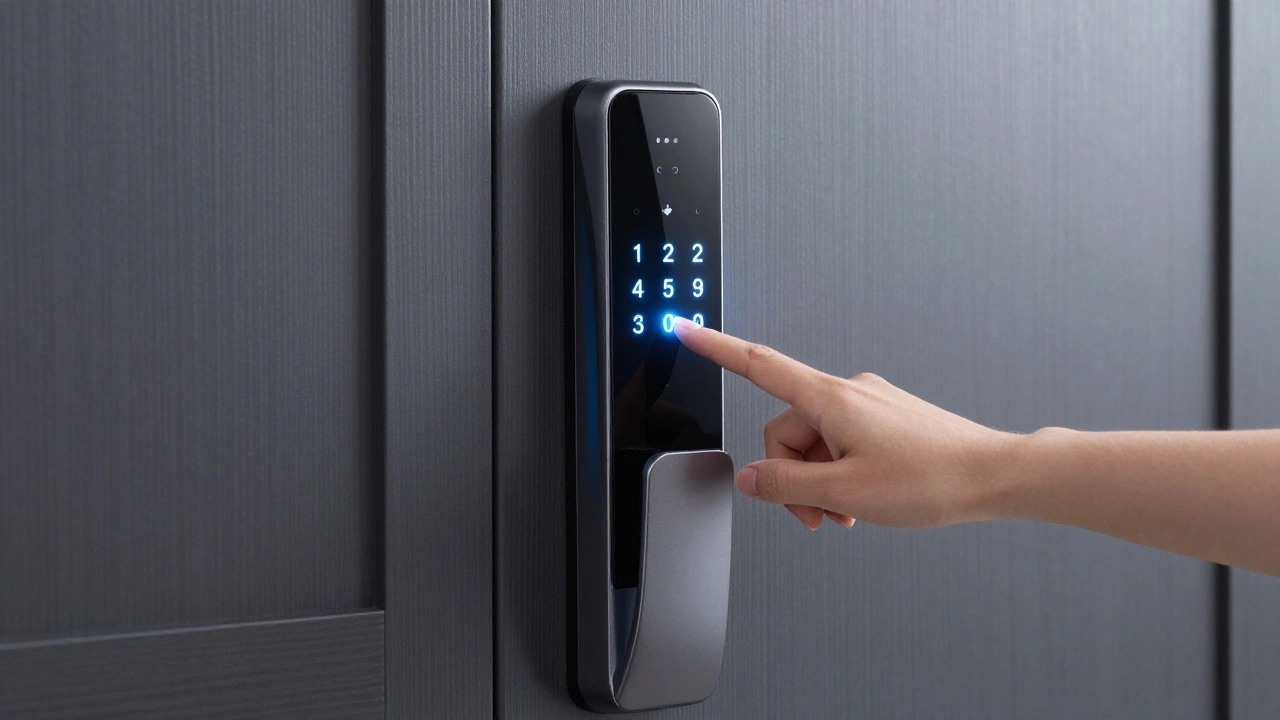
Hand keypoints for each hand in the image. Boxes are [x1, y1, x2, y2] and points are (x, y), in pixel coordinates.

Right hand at [673, 317, 1013, 529]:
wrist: (993, 475)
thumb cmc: (933, 478)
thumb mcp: (845, 493)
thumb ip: (787, 486)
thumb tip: (751, 478)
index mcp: (831, 399)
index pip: (758, 365)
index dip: (716, 348)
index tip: (685, 330)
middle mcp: (848, 392)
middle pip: (787, 430)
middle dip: (792, 477)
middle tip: (818, 516)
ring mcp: (869, 404)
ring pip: (816, 444)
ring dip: (821, 482)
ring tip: (848, 514)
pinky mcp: (886, 419)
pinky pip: (843, 444)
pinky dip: (843, 475)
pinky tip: (863, 502)